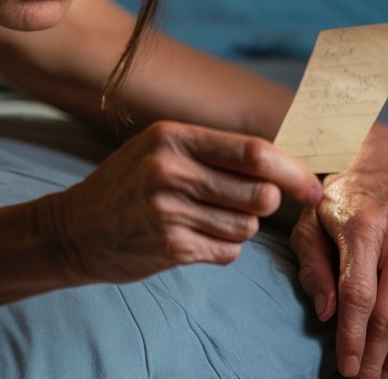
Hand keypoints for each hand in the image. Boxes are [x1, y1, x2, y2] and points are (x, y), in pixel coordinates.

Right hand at [40, 120, 322, 284]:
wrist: (75, 227)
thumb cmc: (127, 182)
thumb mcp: (159, 148)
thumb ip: (213, 151)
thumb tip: (282, 163)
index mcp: (173, 136)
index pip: (253, 152)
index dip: (292, 170)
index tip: (312, 185)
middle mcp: (171, 170)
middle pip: (260, 192)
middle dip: (269, 202)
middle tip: (252, 201)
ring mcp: (168, 211)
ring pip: (246, 226)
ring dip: (241, 226)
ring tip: (210, 217)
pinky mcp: (169, 247)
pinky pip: (227, 252)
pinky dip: (223, 248)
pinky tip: (194, 237)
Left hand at [290, 125, 387, 378]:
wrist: (383, 159)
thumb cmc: (337, 196)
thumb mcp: (309, 219)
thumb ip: (313, 264)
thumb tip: (327, 314)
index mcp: (361, 226)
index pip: (358, 295)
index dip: (352, 338)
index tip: (346, 370)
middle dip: (376, 355)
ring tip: (384, 371)